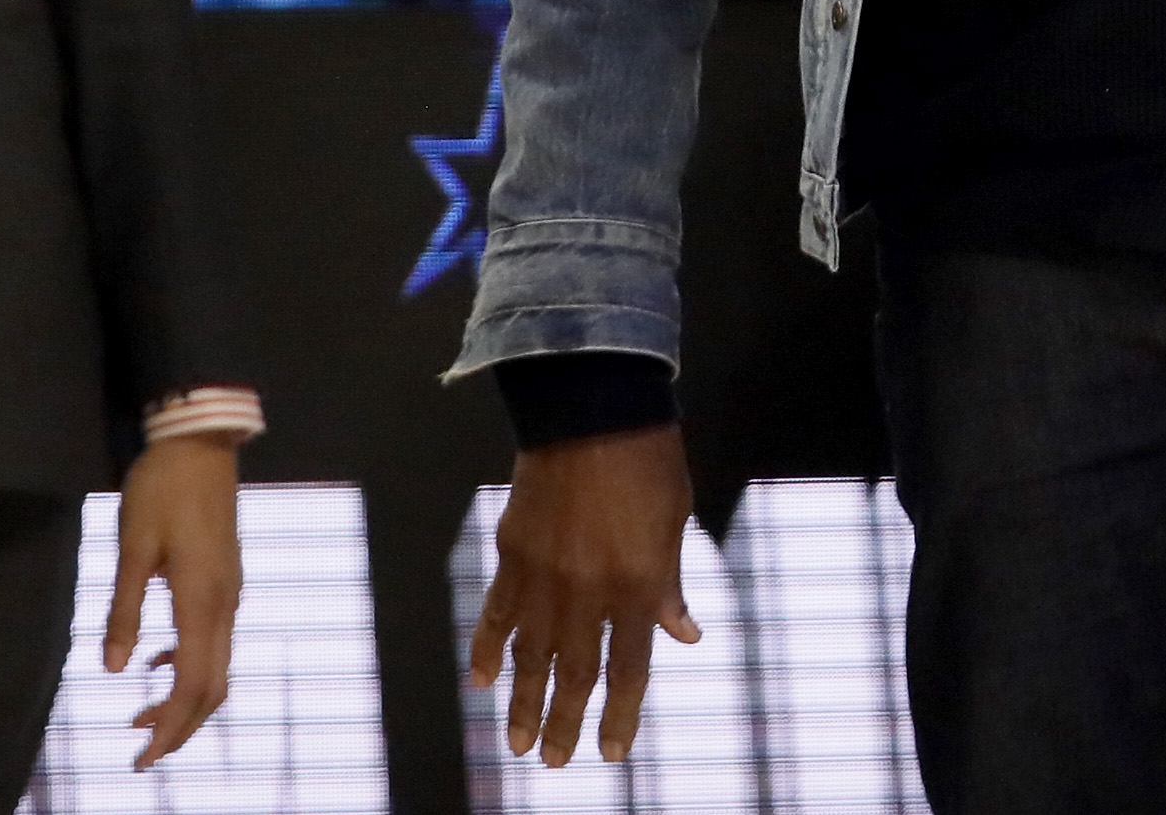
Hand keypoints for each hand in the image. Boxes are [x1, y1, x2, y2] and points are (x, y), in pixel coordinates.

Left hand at [106, 433, 242, 769]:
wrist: (200, 444)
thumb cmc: (161, 490)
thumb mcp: (131, 548)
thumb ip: (125, 611)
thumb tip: (116, 670)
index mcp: (201, 600)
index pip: (192, 684)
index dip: (169, 727)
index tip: (141, 759)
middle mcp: (225, 604)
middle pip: (213, 686)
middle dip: (180, 727)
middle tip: (140, 754)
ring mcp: (230, 593)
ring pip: (217, 666)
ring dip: (184, 700)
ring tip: (140, 718)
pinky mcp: (226, 582)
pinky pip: (215, 641)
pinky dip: (189, 667)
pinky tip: (155, 665)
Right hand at [468, 426, 701, 768]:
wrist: (594, 404)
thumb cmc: (648, 460)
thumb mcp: (675, 524)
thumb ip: (670, 586)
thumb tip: (683, 634)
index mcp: (637, 585)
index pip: (628, 669)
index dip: (620, 716)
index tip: (611, 753)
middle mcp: (587, 590)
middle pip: (573, 673)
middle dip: (563, 723)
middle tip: (552, 762)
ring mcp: (544, 574)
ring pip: (529, 654)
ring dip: (520, 702)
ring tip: (514, 742)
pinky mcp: (511, 552)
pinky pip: (497, 611)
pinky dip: (488, 647)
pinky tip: (481, 678)